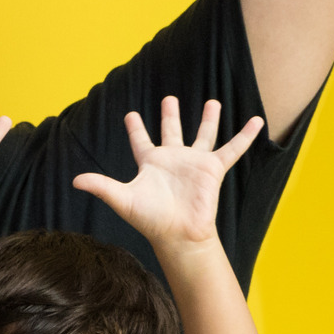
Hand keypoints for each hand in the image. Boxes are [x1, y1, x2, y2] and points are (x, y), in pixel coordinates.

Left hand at [73, 97, 263, 250]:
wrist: (178, 234)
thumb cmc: (150, 219)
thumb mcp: (122, 199)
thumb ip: (101, 186)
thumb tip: (75, 180)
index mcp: (150, 164)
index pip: (140, 141)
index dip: (135, 128)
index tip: (130, 114)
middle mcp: (172, 161)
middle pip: (171, 132)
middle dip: (169, 115)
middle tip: (169, 99)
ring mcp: (194, 163)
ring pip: (203, 135)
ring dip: (208, 119)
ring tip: (213, 101)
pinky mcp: (213, 169)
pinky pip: (232, 148)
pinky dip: (245, 136)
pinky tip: (257, 121)